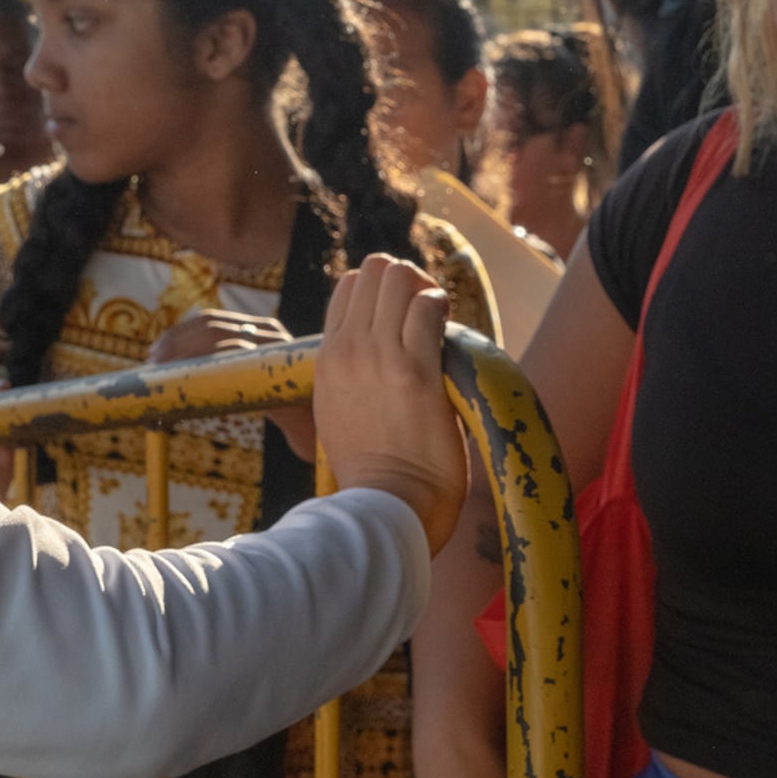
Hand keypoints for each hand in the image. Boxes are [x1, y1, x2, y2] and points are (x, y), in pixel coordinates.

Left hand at [155, 310, 315, 457]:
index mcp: (264, 330)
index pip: (212, 319)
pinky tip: (185, 390)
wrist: (319, 431)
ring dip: (183, 358)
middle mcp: (271, 334)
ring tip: (162, 378)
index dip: (177, 333)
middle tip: (152, 364)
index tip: (154, 353)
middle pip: (210, 325)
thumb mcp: (252, 381)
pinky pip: (233, 364)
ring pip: (218, 340)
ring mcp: (276, 351)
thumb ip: (229, 369)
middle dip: (174, 343)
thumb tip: (178, 370)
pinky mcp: (276, 375)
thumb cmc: (282, 408)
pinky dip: (202, 374)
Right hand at [310, 257, 464, 552]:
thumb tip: (372, 366)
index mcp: (326, 359)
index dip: (382, 291)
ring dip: (426, 290)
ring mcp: (378, 357)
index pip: (348, 288)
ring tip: (440, 320)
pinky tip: (450, 331)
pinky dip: (443, 307)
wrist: (384, 506)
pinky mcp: (415, 372)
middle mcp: (347, 350)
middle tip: (428, 310)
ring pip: (400, 277)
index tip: (406, 316)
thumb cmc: (371, 472)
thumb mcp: (337, 414)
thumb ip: (349, 380)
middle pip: (374, 271)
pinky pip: (429, 307)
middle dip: (407, 280)